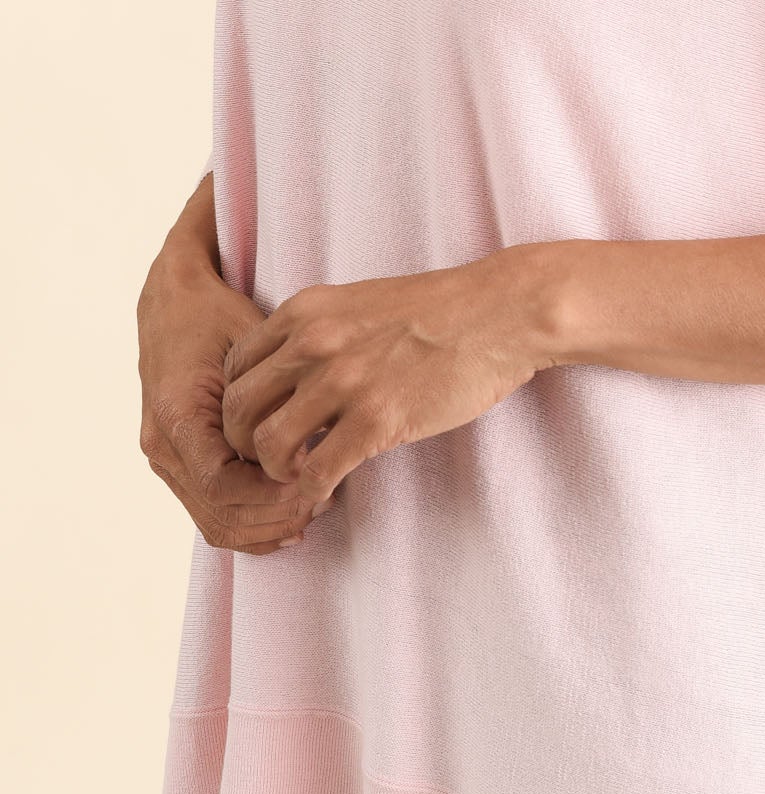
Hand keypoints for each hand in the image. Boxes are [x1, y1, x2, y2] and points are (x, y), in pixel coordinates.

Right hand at [138, 256, 328, 554]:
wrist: (172, 301)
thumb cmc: (214, 314)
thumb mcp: (250, 341)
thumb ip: (274, 394)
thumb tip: (312, 444)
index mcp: (176, 413)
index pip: (222, 485)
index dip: (272, 495)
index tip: (315, 481)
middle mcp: (162, 443)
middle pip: (221, 513)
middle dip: (277, 516)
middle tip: (325, 499)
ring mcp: (165, 458)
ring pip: (216, 523)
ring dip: (268, 526)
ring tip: (315, 506)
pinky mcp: (177, 463)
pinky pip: (211, 512)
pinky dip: (252, 525)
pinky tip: (292, 522)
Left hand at [218, 251, 552, 503]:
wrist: (501, 312)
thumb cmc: (441, 310)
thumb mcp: (360, 302)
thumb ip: (320, 331)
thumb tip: (294, 371)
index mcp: (304, 312)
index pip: (234, 368)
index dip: (240, 405)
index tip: (262, 424)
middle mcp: (312, 344)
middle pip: (237, 409)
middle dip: (245, 445)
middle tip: (272, 460)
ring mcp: (343, 382)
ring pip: (267, 445)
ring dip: (276, 472)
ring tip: (299, 476)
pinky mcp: (377, 420)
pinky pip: (317, 471)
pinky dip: (313, 490)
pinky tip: (329, 489)